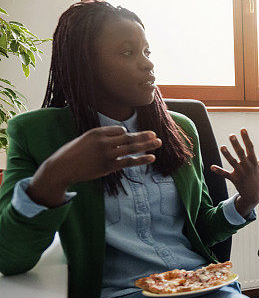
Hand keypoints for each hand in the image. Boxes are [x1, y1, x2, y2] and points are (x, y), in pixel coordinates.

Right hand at [28, 126, 161, 206]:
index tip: (128, 138)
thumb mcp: (86, 139)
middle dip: (144, 136)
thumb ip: (103, 137)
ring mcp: (107, 154)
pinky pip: (129, 161)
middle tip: (155, 135)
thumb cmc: (74, 153)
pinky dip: (141, 159)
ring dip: (147, 145)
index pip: (119, 130)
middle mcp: (103, 142)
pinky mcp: (109, 166)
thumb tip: (122, 136)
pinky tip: (151, 158)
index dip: (125, 134)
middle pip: (129, 137)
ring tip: (158, 143)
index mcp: (97, 132)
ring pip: (131, 148)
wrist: (62, 167)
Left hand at [211, 129, 258, 216]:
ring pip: (233, 162)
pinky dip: (219, 171)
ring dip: (227, 155)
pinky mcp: (234, 179)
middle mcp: (247, 166)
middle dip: (236, 144)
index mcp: (254, 162)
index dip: (246, 138)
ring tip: (222, 147)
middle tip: (231, 135)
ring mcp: (240, 173)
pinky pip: (225, 174)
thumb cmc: (258, 179)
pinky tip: (212, 167)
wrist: (254, 195)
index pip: (250, 148)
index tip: (242, 129)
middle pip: (241, 154)